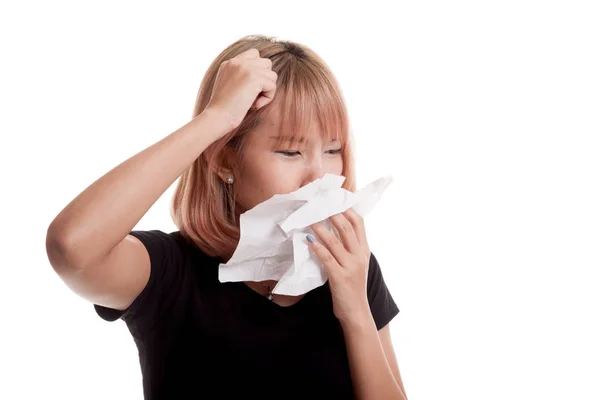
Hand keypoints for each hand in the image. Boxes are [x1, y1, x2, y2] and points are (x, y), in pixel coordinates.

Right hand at [205, 48, 277, 132]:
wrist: (217, 116)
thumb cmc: (223, 108)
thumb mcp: (228, 85)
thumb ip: (240, 76)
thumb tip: (263, 77)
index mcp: (230, 62)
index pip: (254, 54)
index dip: (258, 70)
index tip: (250, 87)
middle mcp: (238, 61)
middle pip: (266, 63)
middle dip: (265, 79)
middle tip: (254, 95)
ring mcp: (246, 68)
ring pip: (271, 75)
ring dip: (267, 90)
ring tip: (254, 101)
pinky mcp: (254, 78)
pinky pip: (272, 86)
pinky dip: (267, 98)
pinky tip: (255, 105)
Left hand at [307, 207, 371, 324]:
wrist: (357, 313)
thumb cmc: (352, 287)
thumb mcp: (356, 264)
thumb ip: (349, 248)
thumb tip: (333, 229)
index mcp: (365, 250)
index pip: (359, 223)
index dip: (346, 209)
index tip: (333, 199)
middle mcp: (360, 256)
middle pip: (347, 227)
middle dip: (331, 213)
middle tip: (317, 204)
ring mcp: (350, 266)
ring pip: (334, 240)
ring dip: (320, 227)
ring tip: (308, 218)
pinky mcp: (340, 277)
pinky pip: (326, 257)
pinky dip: (316, 247)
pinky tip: (307, 240)